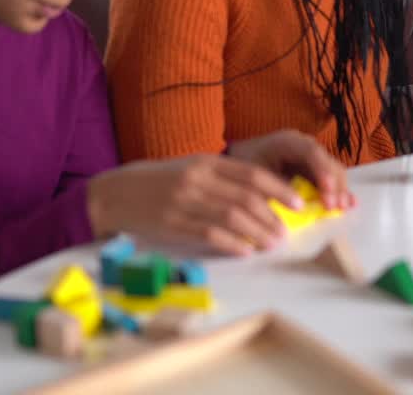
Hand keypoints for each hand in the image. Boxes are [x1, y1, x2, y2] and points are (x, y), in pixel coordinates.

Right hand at [85, 131, 352, 255]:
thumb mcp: (190, 169)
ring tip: (271, 243)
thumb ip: (222, 178)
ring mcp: (184, 201)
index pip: (251, 174)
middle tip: (285, 231)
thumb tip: (261, 195)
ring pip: (231, 217)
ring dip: (257, 232)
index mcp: (205, 162)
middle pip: (246, 198)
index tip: (297, 203)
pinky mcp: (172, 223)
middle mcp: (197, 179)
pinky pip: (208, 234)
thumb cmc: (158, 182)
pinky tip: (245, 250)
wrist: (115, 193)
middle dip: (271, 216)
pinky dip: (231, 242)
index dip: (278, 189)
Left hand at [227, 129, 353, 210]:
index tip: (327, 190)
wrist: (240, 159)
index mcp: (287, 141)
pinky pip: (328, 179)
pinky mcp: (312, 169)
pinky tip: (348, 204)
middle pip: (327, 161)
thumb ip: (273, 188)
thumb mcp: (254, 176)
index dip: (322, 170)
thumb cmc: (245, 165)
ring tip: (343, 208)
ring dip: (339, 190)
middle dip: (334, 184)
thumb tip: (294, 205)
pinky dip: (336, 192)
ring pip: (332, 170)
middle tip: (335, 206)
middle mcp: (303, 146)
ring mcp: (310, 157)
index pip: (311, 152)